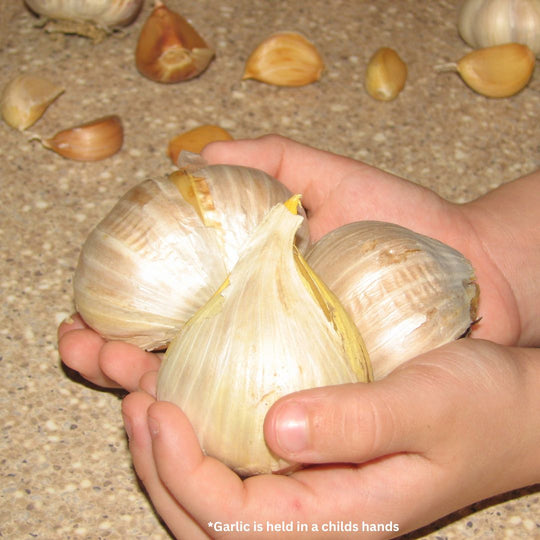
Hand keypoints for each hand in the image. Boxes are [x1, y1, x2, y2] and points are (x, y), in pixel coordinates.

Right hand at [58, 135, 522, 388]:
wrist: (465, 267)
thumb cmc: (400, 224)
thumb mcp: (329, 180)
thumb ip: (271, 161)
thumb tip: (193, 156)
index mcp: (247, 290)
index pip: (166, 312)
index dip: (117, 317)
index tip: (84, 317)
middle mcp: (256, 335)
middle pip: (168, 360)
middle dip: (115, 360)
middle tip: (85, 347)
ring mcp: (284, 372)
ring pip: (202, 399)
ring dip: (147, 396)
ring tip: (115, 378)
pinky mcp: (320, 400)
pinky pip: (260, 422)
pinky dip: (215, 425)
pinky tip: (179, 418)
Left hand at [121, 338, 539, 537]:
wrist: (514, 409)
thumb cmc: (483, 407)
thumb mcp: (428, 405)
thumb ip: (358, 423)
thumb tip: (274, 429)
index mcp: (345, 518)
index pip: (236, 525)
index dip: (183, 472)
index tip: (157, 409)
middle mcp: (320, 516)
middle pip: (210, 522)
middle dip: (159, 467)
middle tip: (135, 403)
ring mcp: (313, 492)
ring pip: (216, 498)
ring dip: (168, 455)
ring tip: (142, 400)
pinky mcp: (314, 459)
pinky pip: (240, 464)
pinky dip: (200, 436)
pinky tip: (187, 397)